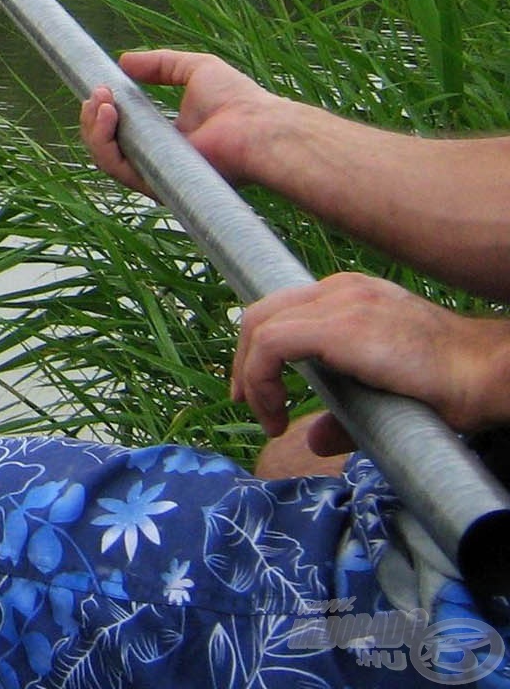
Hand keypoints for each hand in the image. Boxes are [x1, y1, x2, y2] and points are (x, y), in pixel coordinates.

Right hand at [80, 49, 287, 194]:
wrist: (257, 127)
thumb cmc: (237, 100)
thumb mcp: (194, 68)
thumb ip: (160, 64)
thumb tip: (124, 61)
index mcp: (167, 136)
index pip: (123, 129)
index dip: (105, 110)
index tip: (100, 87)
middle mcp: (158, 157)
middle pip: (107, 143)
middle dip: (93, 116)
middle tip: (98, 91)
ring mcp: (154, 172)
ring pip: (105, 156)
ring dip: (93, 126)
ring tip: (100, 100)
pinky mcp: (154, 182)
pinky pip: (115, 167)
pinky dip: (102, 141)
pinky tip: (106, 113)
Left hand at [232, 271, 509, 439]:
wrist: (486, 372)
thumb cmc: (448, 385)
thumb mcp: (382, 395)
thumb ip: (344, 413)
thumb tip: (315, 441)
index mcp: (348, 295)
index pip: (282, 309)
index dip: (256, 348)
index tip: (255, 391)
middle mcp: (338, 289)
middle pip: (262, 312)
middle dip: (244, 361)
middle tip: (249, 405)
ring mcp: (339, 300)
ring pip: (260, 324)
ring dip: (251, 374)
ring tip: (266, 417)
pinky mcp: (339, 326)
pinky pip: (273, 343)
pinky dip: (260, 377)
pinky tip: (277, 415)